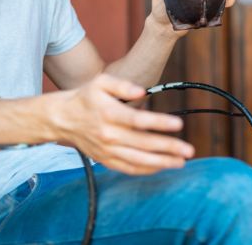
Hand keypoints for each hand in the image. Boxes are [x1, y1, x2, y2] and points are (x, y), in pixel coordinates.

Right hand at [55, 73, 194, 174]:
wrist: (62, 118)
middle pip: (143, 144)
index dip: (159, 123)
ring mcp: (107, 150)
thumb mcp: (101, 82)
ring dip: (161, 163)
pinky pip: (128, 168)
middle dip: (168, 148)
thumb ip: (123, 84)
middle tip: (189, 150)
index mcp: (109, 113)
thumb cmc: (86, 97)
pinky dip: (146, 170)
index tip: (179, 124)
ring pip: (138, 160)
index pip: (138, 120)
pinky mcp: (105, 160)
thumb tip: (142, 91)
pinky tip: (162, 167)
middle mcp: (109, 135)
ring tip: (181, 162)